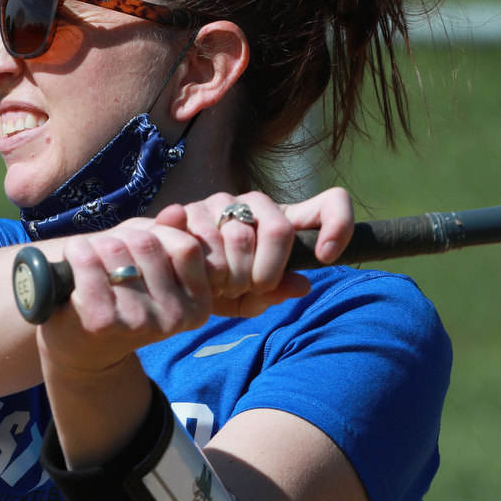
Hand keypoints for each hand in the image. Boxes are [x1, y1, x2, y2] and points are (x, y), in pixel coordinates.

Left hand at [37, 221, 212, 375]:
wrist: (84, 354)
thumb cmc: (123, 304)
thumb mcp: (155, 271)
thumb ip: (170, 239)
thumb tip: (177, 211)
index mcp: (197, 306)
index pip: (185, 246)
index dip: (159, 235)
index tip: (141, 249)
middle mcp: (174, 318)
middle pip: (148, 242)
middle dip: (123, 238)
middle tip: (109, 256)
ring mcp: (139, 321)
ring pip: (117, 247)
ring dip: (97, 244)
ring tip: (91, 261)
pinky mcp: (102, 321)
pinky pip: (88, 259)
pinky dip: (75, 251)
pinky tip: (72, 261)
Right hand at [154, 187, 355, 317]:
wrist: (162, 281)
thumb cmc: (220, 290)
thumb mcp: (252, 298)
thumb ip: (276, 291)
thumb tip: (301, 285)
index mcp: (282, 220)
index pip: (331, 203)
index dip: (338, 225)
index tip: (327, 257)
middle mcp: (255, 203)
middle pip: (279, 230)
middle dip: (264, 273)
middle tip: (246, 288)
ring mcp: (220, 202)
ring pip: (240, 236)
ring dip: (231, 274)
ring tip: (219, 285)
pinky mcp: (187, 209)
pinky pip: (203, 240)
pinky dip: (203, 270)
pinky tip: (196, 278)